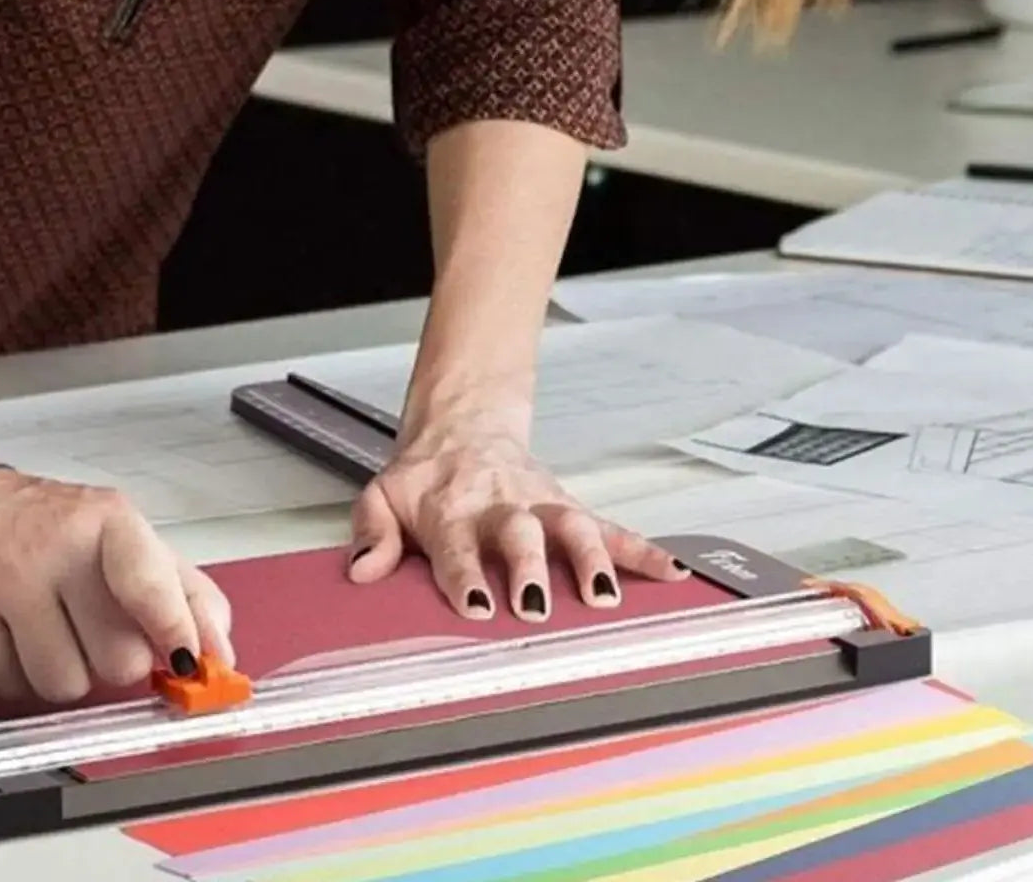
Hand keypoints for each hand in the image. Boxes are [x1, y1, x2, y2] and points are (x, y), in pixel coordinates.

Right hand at [0, 462, 232, 703]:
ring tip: (52, 627)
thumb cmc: (57, 528)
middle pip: (118, 659)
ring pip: (65, 685)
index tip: (193, 665)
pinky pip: (10, 687)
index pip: (150, 585)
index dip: (176, 631)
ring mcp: (6, 579)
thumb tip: (221, 649)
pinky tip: (14, 635)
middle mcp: (58, 545)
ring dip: (66, 672)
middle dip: (116, 659)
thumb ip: (182, 591)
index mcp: (111, 521)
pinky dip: (18, 677)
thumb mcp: (127, 540)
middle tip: (96, 626)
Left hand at [345, 412, 687, 621]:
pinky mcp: (566, 505)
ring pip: (570, 526)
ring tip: (604, 597)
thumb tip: (363, 571)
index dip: (465, 572)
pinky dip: (640, 549)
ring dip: (589, 560)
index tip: (475, 605)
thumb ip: (372, 532)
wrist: (461, 427)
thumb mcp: (381, 494)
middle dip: (528, 569)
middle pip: (518, 532)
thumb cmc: (423, 477)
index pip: (455, 544)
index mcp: (450, 509)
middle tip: (535, 607)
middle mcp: (499, 505)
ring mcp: (539, 504)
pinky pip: (607, 527)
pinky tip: (669, 571)